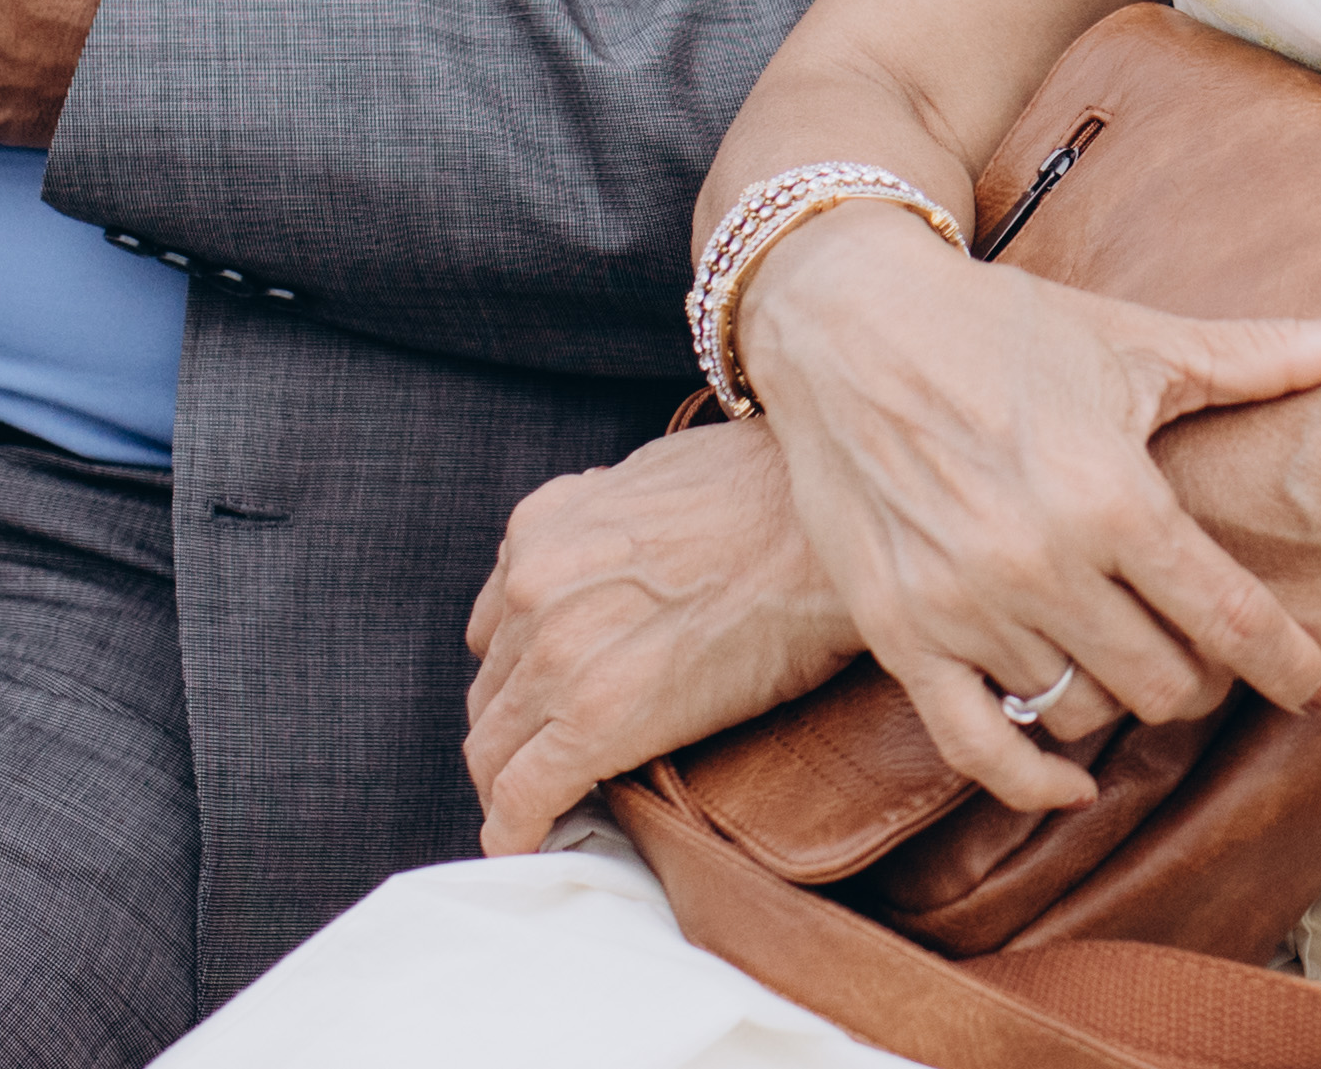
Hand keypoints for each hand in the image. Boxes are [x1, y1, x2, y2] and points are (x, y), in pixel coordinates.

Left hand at [463, 426, 864, 855]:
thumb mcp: (655, 475)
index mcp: (541, 528)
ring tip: (544, 812)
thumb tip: (618, 559)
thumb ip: (606, 524)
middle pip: (491, 693)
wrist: (829, 536)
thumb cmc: (773, 495)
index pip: (495, 627)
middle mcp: (532, 590)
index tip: (543, 701)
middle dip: (515, 733)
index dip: (519, 673)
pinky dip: (516, 831)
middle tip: (551, 763)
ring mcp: (556, 657)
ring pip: (493, 749)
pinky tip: (527, 845)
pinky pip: (523, 796)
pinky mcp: (594, 722)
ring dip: (511, 784)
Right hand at [734, 201, 1320, 815]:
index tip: (1316, 687)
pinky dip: (1034, 777)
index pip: (1227, 618)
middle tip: (1205, 649)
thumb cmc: (1004, 325)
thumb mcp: (1138, 339)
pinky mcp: (898, 632)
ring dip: (1120, 698)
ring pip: (1081, 712)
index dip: (1285, 663)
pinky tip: (1071, 773)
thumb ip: (1266, 355)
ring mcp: (962, 605)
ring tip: (1129, 655)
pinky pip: (979, 746)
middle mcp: (1038, 563)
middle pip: (1163, 684)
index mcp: (1111, 494)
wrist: (847, 320)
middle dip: (1202, 678)